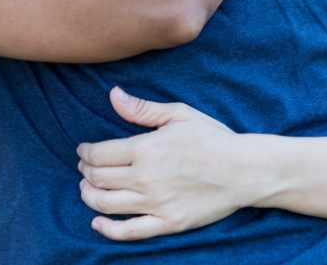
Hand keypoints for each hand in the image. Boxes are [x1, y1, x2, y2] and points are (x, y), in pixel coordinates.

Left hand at [76, 87, 245, 241]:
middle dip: (86, 172)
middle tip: (85, 168)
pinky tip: (97, 222)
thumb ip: (143, 109)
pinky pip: (128, 231)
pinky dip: (107, 229)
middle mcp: (144, 177)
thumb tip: (113, 95)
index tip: (83, 151)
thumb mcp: (179, 114)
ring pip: (105, 204)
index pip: (99, 153)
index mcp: (145, 148)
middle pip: (98, 178)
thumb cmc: (213, 138)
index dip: (85, 153)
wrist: (244, 170)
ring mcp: (154, 203)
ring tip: (87, 189)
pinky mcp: (166, 223)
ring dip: (89, 196)